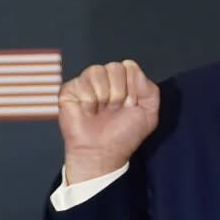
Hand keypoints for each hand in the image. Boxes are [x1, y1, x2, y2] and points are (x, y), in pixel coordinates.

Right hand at [58, 60, 159, 183]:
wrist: (102, 153)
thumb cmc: (124, 135)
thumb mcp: (149, 114)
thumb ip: (150, 90)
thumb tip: (133, 70)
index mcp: (124, 81)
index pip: (130, 66)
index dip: (132, 87)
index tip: (131, 105)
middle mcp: (106, 79)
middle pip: (115, 67)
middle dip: (119, 92)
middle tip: (115, 109)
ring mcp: (87, 83)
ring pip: (96, 71)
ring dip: (104, 96)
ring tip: (102, 110)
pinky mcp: (69, 91)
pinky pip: (80, 83)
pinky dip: (88, 101)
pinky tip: (89, 112)